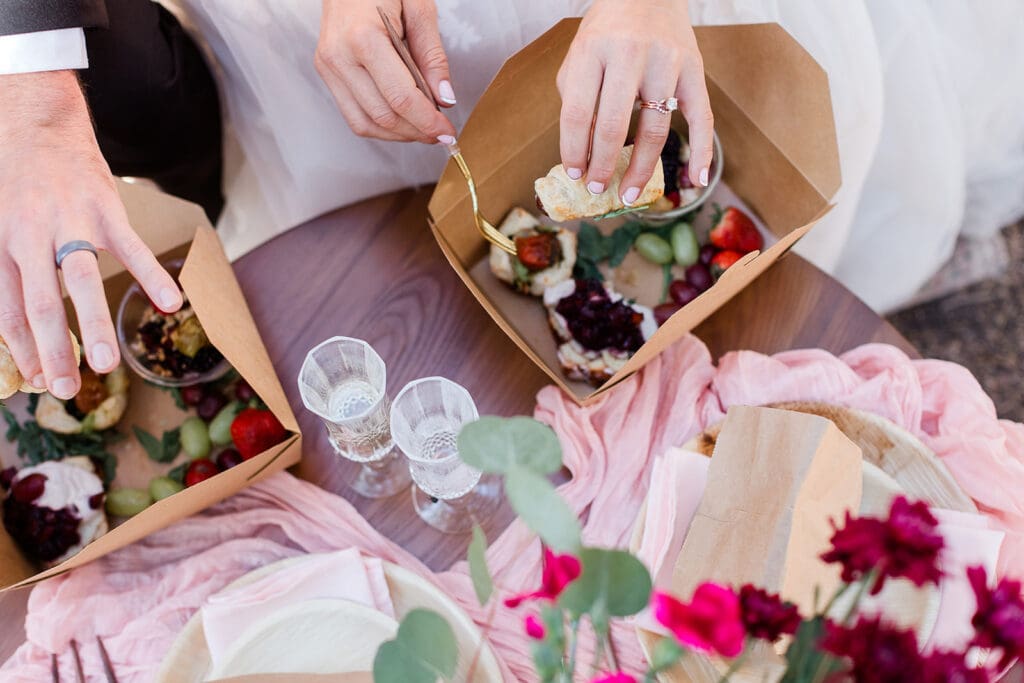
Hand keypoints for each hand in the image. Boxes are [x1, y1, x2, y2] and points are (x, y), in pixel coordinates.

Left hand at [0, 70, 181, 399]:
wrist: (35, 120)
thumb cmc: (15, 179)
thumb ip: (11, 273)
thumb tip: (22, 331)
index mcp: (0, 244)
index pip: (9, 310)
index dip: (25, 350)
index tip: (41, 381)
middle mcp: (28, 236)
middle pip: (40, 304)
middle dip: (54, 351)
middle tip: (67, 389)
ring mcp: (69, 222)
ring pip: (80, 281)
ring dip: (94, 324)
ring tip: (107, 363)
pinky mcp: (105, 209)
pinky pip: (131, 247)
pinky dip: (152, 276)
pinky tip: (171, 304)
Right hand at [315, 0, 456, 143]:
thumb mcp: (419, 8)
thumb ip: (432, 55)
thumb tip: (444, 98)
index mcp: (363, 38)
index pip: (400, 97)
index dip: (427, 121)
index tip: (446, 130)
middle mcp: (339, 57)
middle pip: (383, 115)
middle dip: (416, 131)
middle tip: (440, 132)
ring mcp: (329, 67)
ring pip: (365, 124)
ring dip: (398, 134)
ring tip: (422, 129)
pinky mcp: (327, 73)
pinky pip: (353, 115)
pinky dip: (380, 126)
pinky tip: (401, 121)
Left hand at [557, 0, 713, 204]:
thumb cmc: (607, 32)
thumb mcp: (580, 57)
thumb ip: (577, 101)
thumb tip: (583, 156)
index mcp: (593, 51)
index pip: (578, 112)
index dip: (573, 150)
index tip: (574, 174)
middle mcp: (630, 55)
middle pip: (614, 125)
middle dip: (603, 165)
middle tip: (598, 189)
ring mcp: (666, 63)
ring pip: (655, 128)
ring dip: (642, 168)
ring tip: (630, 193)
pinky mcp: (694, 70)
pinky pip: (702, 118)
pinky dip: (701, 152)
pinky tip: (695, 180)